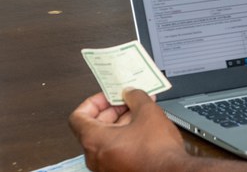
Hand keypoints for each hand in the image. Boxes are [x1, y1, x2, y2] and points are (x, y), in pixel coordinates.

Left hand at [69, 88, 187, 171]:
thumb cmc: (157, 151)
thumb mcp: (148, 112)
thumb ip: (136, 97)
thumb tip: (130, 93)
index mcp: (95, 141)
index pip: (78, 117)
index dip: (94, 102)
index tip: (109, 96)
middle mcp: (95, 156)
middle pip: (93, 126)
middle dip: (112, 110)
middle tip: (129, 100)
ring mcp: (105, 166)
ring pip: (106, 138)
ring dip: (121, 121)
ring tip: (141, 112)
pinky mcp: (117, 170)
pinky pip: (114, 148)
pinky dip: (125, 135)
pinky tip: (144, 127)